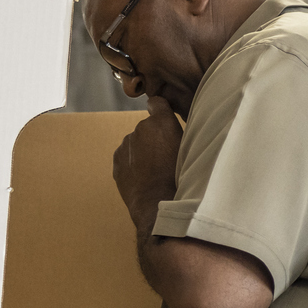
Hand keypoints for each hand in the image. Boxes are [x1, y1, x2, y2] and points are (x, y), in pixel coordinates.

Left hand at [113, 96, 181, 232]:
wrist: (157, 204)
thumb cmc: (179, 177)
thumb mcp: (189, 149)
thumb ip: (178, 132)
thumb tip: (173, 126)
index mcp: (161, 122)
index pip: (157, 103)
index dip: (161, 110)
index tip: (164, 118)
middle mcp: (140, 128)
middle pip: (147, 128)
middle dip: (154, 138)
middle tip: (166, 157)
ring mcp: (126, 144)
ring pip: (136, 143)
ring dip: (143, 151)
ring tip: (156, 170)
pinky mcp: (117, 160)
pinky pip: (126, 157)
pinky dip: (133, 163)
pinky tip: (145, 177)